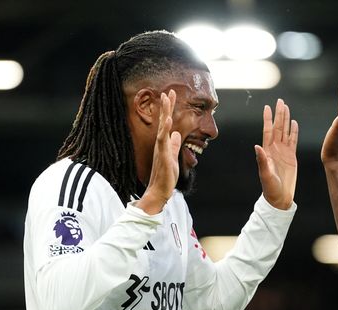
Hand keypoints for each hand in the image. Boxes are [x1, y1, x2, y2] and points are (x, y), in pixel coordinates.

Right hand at [138, 90, 181, 213]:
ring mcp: (160, 148)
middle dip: (167, 106)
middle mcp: (160, 143)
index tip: (170, 95)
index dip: (169, 109)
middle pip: (164, 121)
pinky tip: (168, 120)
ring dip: (165, 113)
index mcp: (163, 143)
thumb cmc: (165, 176)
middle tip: (168, 91)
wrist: (159, 191)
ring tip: (166, 99)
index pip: (167, 123)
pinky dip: (166, 130)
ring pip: (162, 127)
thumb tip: (177, 135)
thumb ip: (174, 145)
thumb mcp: (172, 157)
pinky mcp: (162, 155)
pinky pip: (163, 141)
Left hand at [254, 99, 298, 209]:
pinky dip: (294, 131)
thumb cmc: (270, 188)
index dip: (268, 119)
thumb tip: (257, 146)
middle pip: (278, 127)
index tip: (267, 106)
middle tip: (280, 100)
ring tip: (286, 107)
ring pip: (286, 131)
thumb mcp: (265, 174)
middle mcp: (275, 148)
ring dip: (286, 119)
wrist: (279, 197)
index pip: (268, 131)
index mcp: (267, 151)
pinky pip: (293, 140)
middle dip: (279, 114)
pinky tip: (294, 123)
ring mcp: (284, 151)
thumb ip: (261, 160)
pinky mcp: (292, 156)